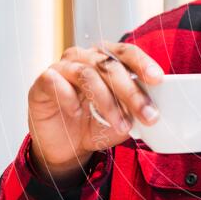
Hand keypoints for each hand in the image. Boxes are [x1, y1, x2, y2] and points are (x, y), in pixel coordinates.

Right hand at [27, 42, 163, 184]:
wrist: (65, 146)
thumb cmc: (95, 125)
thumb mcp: (123, 119)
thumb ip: (137, 110)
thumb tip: (157, 110)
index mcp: (107, 58)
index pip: (126, 52)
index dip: (142, 63)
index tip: (158, 79)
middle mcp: (85, 57)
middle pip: (110, 66)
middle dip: (132, 92)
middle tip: (148, 114)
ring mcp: (63, 67)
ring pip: (88, 75)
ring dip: (108, 103)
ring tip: (121, 125)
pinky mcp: (42, 81)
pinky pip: (56, 82)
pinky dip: (70, 99)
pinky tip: (77, 112)